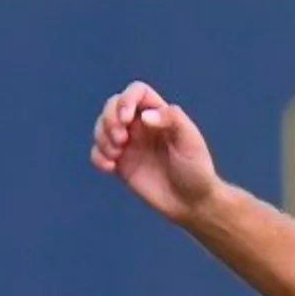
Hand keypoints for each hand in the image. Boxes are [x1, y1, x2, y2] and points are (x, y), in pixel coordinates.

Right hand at [90, 80, 221, 221]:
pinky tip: (111, 168)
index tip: (127, 120)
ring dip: (102, 137)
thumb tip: (145, 116)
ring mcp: (130, 144)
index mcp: (160, 115)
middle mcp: (142, 126)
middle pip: (112, 106)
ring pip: (101, 127)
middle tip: (122, 140)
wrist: (192, 203)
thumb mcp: (191, 142)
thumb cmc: (197, 170)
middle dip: (109, 119)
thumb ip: (173, 121)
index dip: (126, 100)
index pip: (137, 92)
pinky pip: (97, 152)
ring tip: (117, 155)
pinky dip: (98, 156)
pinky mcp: (121, 163)